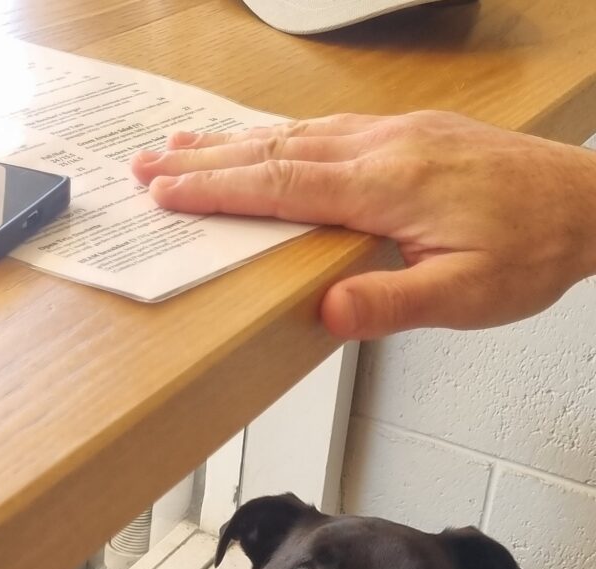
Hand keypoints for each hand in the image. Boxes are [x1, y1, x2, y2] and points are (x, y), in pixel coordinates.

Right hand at [132, 111, 595, 338]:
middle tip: (148, 165)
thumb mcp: (465, 296)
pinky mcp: (409, 133)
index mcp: (388, 186)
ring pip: (295, 131)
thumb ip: (393, 302)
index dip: (218, 191)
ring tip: (181, 146)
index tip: (168, 193)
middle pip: (274, 148)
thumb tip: (328, 310)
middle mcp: (384, 147)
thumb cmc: (531, 248)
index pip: (282, 185)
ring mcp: (396, 133)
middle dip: (203, 159)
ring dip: (232, 142)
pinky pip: (325, 126)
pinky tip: (264, 138)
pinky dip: (278, 133)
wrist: (587, 204)